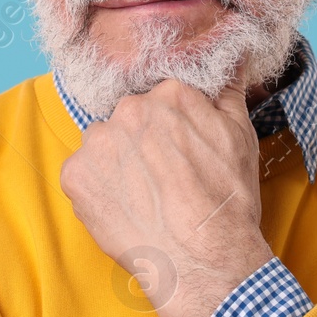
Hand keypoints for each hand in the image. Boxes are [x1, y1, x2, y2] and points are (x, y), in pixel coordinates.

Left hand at [59, 66, 274, 316]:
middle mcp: (128, 109)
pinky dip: (97, 189)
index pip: (160, 100)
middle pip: (128, 119)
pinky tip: (123, 208)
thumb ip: (229, 90)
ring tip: (143, 196)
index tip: (180, 153)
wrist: (204, 260)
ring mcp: (97, 142)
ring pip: (103, 145)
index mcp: (169, 93)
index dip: (171, 129)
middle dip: (141, 143)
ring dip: (116, 164)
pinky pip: (82, 174)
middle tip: (163, 178)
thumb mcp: (240, 137)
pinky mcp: (75, 175)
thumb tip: (233, 56)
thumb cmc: (227, 202)